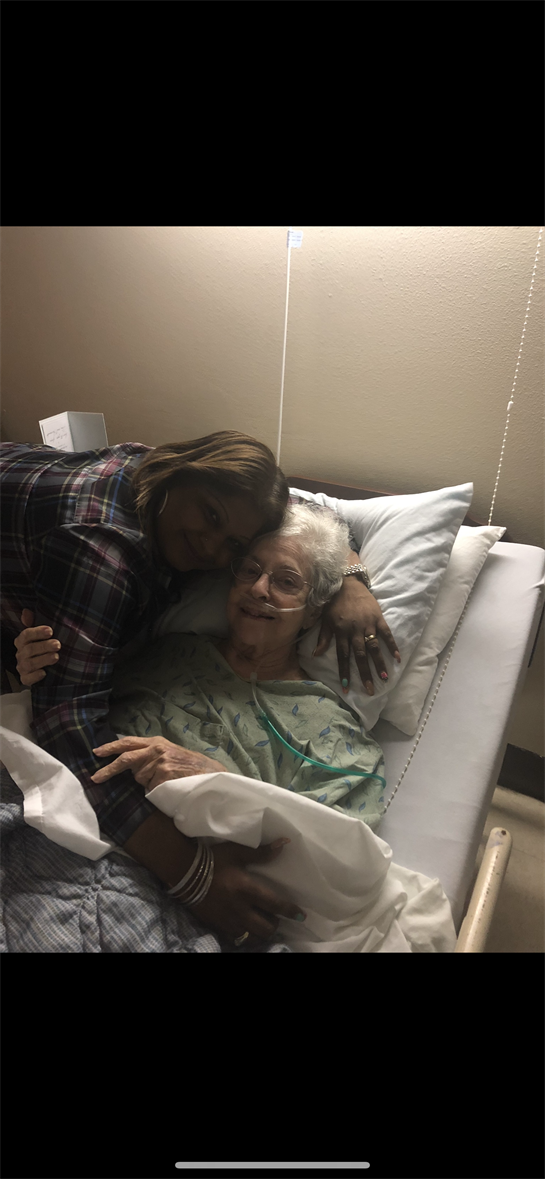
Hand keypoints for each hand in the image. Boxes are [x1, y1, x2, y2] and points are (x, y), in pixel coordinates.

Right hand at [14, 610, 60, 685]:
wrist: (47, 667)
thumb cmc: (44, 647)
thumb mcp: (43, 635)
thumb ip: (35, 622)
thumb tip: (26, 612)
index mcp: (22, 641)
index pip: (26, 635)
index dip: (37, 632)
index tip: (50, 631)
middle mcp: (20, 654)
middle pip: (29, 649)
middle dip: (44, 646)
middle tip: (58, 644)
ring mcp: (22, 667)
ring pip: (29, 664)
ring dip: (43, 660)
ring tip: (55, 657)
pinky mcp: (26, 679)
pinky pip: (27, 679)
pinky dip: (35, 676)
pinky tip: (44, 673)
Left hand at [91, 735, 226, 790]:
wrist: (208, 773)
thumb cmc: (188, 766)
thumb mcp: (168, 753)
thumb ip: (149, 755)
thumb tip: (129, 767)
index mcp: (156, 742)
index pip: (128, 742)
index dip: (111, 747)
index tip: (97, 752)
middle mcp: (156, 749)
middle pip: (126, 759)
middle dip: (108, 770)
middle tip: (95, 778)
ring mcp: (160, 762)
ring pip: (139, 778)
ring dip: (147, 783)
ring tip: (166, 780)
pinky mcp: (164, 775)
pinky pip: (150, 788)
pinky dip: (156, 791)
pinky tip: (169, 786)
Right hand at [187, 838, 306, 947]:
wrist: (185, 873)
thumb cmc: (214, 860)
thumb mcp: (238, 852)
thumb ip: (262, 852)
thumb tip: (284, 843)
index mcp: (247, 890)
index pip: (275, 905)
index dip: (291, 911)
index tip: (301, 915)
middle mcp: (241, 909)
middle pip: (267, 927)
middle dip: (276, 924)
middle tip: (276, 916)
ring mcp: (229, 921)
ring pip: (254, 937)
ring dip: (262, 932)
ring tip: (263, 924)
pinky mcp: (219, 926)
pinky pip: (238, 939)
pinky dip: (247, 936)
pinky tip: (247, 929)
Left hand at [314, 578, 400, 695]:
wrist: (347, 583)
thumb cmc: (334, 603)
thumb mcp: (325, 620)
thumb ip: (323, 638)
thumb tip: (315, 655)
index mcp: (341, 632)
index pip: (343, 656)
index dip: (344, 673)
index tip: (346, 688)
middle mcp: (355, 631)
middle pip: (360, 656)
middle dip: (364, 674)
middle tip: (370, 690)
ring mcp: (368, 624)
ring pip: (374, 648)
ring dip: (379, 664)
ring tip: (384, 679)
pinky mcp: (378, 618)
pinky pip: (387, 634)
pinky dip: (392, 646)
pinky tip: (398, 658)